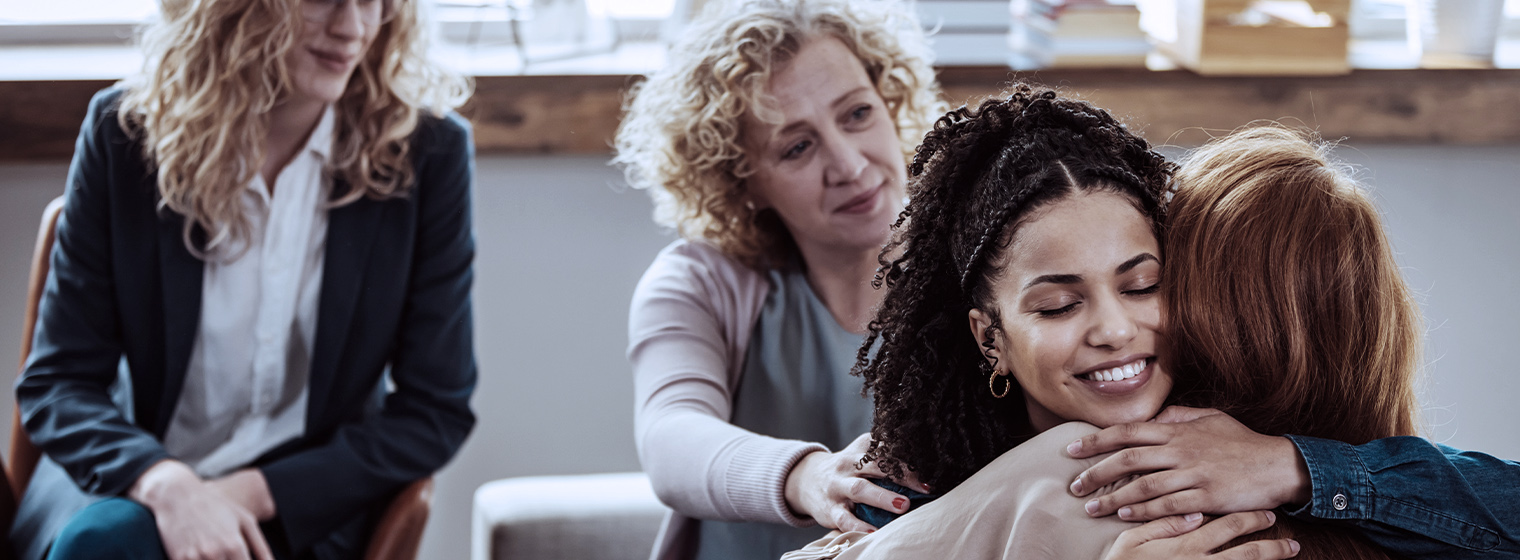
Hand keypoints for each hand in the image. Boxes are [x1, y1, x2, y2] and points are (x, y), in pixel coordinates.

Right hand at [130, 460, 275, 559]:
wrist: (178, 495)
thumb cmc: (217, 507)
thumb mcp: (244, 521)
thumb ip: (261, 547)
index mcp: (234, 545)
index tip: (243, 558)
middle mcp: (215, 553)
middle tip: (230, 555)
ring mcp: (195, 557)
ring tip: (218, 553)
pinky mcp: (178, 558)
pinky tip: (204, 555)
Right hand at [783, 433, 928, 531]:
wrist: (807, 479)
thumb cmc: (847, 469)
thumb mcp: (861, 454)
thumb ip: (886, 453)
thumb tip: (924, 459)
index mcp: (860, 450)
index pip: (885, 449)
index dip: (907, 458)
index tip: (931, 469)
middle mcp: (848, 465)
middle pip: (875, 465)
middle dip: (900, 475)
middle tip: (923, 487)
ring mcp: (838, 487)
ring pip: (860, 490)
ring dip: (882, 498)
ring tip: (904, 506)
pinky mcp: (830, 509)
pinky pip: (844, 519)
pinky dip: (859, 527)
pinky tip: (874, 534)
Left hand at [1067, 406, 1310, 520]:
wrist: (1279, 465)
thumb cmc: (1242, 442)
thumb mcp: (1210, 418)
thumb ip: (1178, 417)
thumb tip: (1151, 418)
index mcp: (1178, 430)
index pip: (1127, 432)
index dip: (1096, 440)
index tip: (1072, 450)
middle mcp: (1181, 450)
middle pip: (1128, 458)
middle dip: (1096, 472)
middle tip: (1074, 485)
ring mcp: (1194, 474)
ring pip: (1144, 485)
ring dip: (1113, 498)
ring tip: (1092, 508)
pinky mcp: (1207, 497)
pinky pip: (1168, 505)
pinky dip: (1143, 511)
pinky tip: (1125, 516)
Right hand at [1104, 510, 1299, 559]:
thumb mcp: (1132, 542)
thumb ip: (1162, 524)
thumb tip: (1193, 514)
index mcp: (1184, 546)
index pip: (1225, 528)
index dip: (1249, 520)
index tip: (1267, 514)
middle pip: (1246, 554)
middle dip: (1270, 545)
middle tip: (1290, 539)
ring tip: (1290, 553)